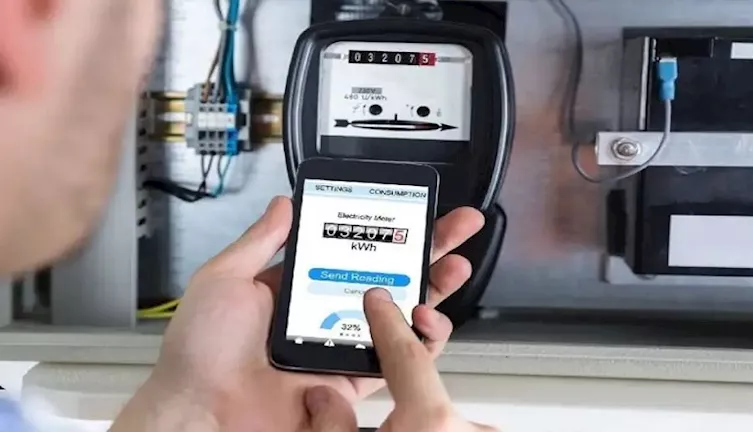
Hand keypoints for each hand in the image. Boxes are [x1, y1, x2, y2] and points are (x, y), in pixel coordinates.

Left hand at [112, 196, 484, 430]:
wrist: (201, 411)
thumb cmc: (201, 349)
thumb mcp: (226, 278)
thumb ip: (261, 240)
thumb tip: (284, 204)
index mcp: (298, 287)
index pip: (353, 249)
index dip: (385, 229)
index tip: (410, 210)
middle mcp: (324, 314)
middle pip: (387, 277)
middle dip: (427, 251)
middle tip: (455, 229)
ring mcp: (340, 347)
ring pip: (400, 316)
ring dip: (433, 291)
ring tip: (452, 268)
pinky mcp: (350, 382)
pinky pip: (395, 361)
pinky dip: (418, 341)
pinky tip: (425, 317)